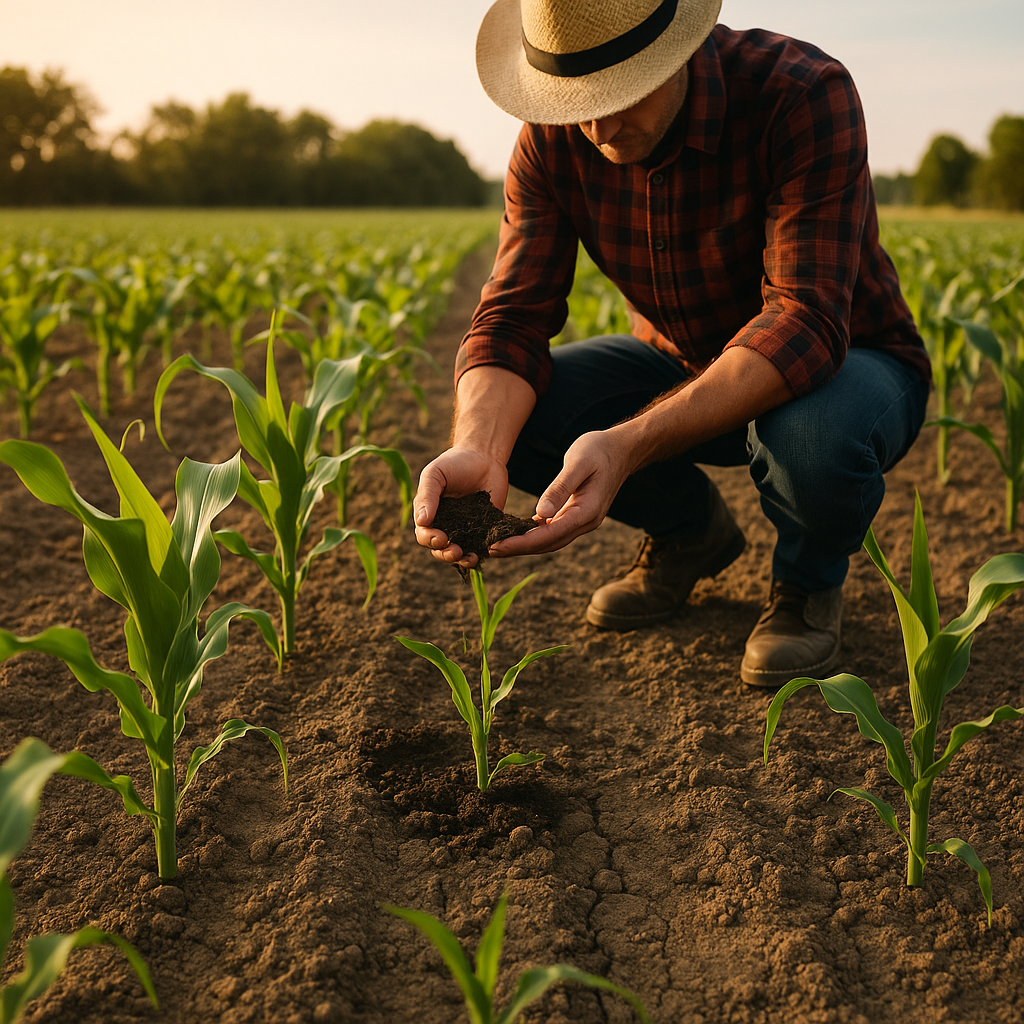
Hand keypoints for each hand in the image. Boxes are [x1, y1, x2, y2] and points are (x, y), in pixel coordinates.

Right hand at [413, 447, 509, 567]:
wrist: (484, 456)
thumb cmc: (455, 463)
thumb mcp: (436, 474)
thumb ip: (427, 496)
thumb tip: (422, 521)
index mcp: (429, 514)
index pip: (424, 534)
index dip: (430, 539)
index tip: (441, 537)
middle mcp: (444, 525)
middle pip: (439, 549)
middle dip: (446, 553)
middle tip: (456, 550)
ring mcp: (464, 529)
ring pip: (459, 552)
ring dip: (462, 559)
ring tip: (470, 558)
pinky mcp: (483, 530)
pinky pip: (480, 546)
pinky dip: (480, 553)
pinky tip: (484, 553)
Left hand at [490, 429, 633, 556]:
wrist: (622, 450)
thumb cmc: (599, 450)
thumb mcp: (577, 462)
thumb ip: (560, 488)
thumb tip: (540, 514)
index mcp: (586, 512)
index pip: (549, 535)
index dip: (521, 543)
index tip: (497, 545)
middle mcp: (586, 522)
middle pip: (548, 544)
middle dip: (518, 549)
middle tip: (489, 550)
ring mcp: (583, 521)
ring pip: (550, 541)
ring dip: (525, 545)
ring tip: (498, 545)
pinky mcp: (578, 516)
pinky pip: (554, 531)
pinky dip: (535, 535)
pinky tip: (516, 533)